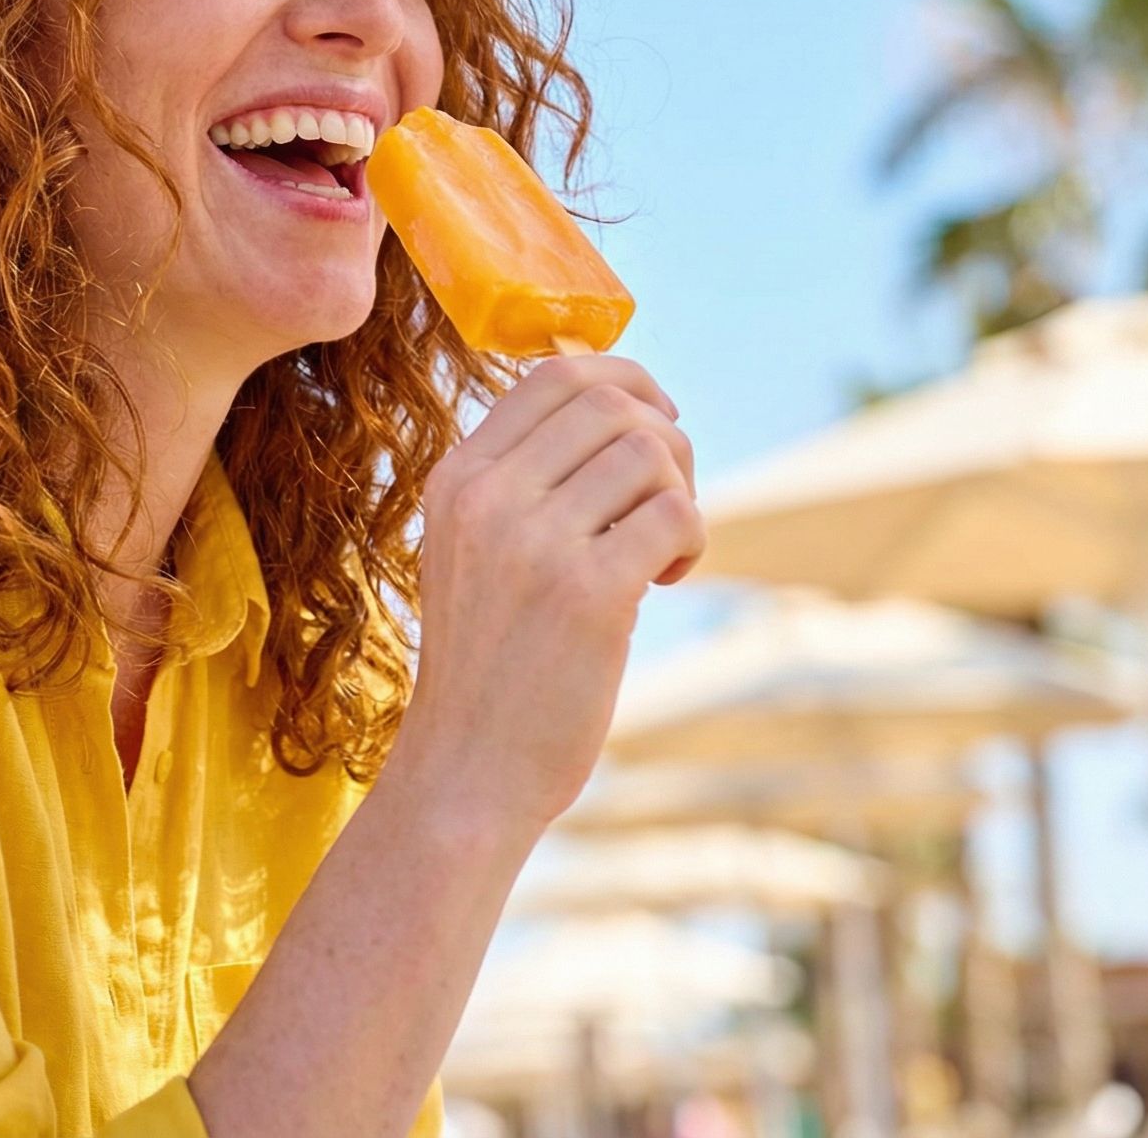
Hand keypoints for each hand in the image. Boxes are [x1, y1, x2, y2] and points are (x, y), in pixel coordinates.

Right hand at [387, 353, 702, 839]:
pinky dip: (691, 540)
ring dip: (681, 495)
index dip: (626, 380)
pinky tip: (664, 580)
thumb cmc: (488, 666)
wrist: (464, 773)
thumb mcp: (473, 553)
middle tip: (667, 502)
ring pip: (650, 454)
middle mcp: (487, 498)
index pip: (554, 374)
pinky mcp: (587, 594)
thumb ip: (524, 484)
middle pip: (611, 404)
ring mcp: (533, 543)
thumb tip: (629, 413)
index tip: (657, 421)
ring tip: (660, 552)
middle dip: (666, 440)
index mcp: (456, 479)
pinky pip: (675, 516)